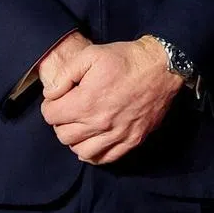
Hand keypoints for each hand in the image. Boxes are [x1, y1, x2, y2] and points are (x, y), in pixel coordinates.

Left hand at [40, 36, 182, 164]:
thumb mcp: (92, 54)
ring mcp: (116, 135)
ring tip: (82, 124)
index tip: (58, 98)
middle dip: (62, 121)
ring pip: (80, 151)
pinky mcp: (131, 140)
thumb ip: (65, 73)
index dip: (51, 105)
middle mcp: (99, 123)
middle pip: (63, 135)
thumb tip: (51, 93)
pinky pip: (104, 158)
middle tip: (71, 109)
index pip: (51, 116)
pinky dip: (94, 152)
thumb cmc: (127, 59)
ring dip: (76, 139)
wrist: (162, 66)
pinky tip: (95, 139)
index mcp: (86, 102)